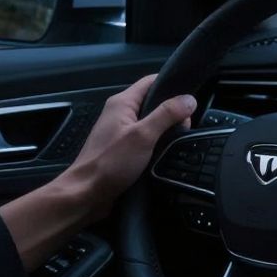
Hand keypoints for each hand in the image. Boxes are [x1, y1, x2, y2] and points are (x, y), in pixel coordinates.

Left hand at [65, 74, 196, 219]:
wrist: (86, 195)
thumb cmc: (110, 163)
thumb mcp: (144, 135)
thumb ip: (167, 114)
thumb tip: (190, 99)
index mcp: (122, 102)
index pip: (151, 81)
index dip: (172, 85)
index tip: (190, 100)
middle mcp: (120, 113)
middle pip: (155, 102)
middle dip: (173, 113)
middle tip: (184, 128)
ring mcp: (121, 132)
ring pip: (153, 122)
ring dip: (167, 130)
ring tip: (177, 141)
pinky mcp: (123, 149)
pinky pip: (147, 139)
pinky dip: (158, 143)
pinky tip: (166, 153)